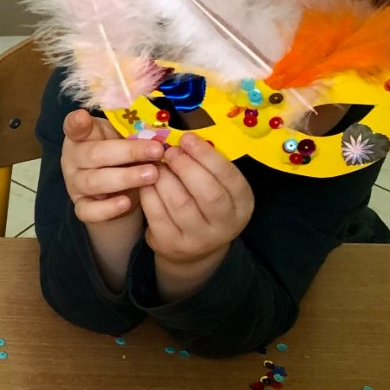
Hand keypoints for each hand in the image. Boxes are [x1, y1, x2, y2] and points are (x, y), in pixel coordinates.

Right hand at [60, 109, 162, 222]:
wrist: (116, 190)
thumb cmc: (120, 157)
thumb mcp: (123, 139)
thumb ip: (132, 133)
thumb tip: (160, 132)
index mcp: (81, 137)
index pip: (73, 127)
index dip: (77, 123)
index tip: (83, 116)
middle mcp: (73, 160)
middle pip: (94, 155)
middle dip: (128, 152)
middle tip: (156, 151)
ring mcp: (75, 185)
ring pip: (93, 182)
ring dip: (125, 178)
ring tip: (153, 174)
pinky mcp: (82, 207)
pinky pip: (89, 211)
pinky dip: (107, 209)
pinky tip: (126, 203)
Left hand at [140, 132, 253, 266]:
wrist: (193, 250)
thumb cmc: (205, 206)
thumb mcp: (218, 188)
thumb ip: (208, 166)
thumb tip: (185, 139)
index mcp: (242, 205)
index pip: (229, 177)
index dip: (207, 156)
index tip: (188, 138)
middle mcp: (225, 225)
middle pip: (207, 192)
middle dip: (186, 166)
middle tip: (171, 151)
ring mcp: (198, 239)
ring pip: (179, 203)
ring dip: (164, 177)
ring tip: (157, 164)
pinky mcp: (171, 244)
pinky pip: (157, 214)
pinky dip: (149, 192)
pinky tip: (146, 181)